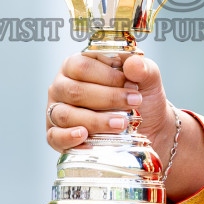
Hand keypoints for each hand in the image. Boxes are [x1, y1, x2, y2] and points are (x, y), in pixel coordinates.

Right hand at [46, 50, 172, 152]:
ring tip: (120, 124)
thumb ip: (143, 69)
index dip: (108, 76)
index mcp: (77, 65)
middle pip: (75, 91)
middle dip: (107, 98)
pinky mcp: (56, 135)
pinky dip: (69, 139)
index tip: (133, 86)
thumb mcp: (147, 81)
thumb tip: (133, 64)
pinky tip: (86, 138)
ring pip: (66, 115)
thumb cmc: (138, 99)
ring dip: (94, 121)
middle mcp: (62, 86)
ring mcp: (56, 110)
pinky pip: (55, 137)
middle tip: (133, 104)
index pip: (83, 66)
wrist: (147, 129)